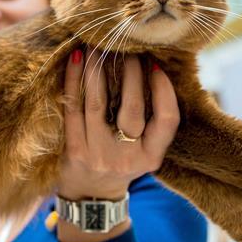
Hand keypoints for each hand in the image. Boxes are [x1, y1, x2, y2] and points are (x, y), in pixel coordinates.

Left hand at [58, 48, 179, 200]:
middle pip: (132, 109)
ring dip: (98, 69)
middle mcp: (127, 158)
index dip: (164, 91)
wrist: (91, 196)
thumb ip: (153, 121)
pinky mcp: (74, 150)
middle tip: (127, 47)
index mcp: (152, 156)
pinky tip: (76, 60)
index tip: (156, 65)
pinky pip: (73, 108)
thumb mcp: (146, 152)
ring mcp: (99, 154)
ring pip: (98, 103)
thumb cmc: (122, 162)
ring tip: (98, 46)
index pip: (167, 121)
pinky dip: (74, 81)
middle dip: (130, 73)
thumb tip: (154, 68)